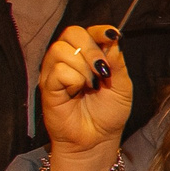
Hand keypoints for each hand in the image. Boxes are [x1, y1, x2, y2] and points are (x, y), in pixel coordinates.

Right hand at [40, 25, 131, 170]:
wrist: (98, 139)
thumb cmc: (109, 112)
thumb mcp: (123, 85)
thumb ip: (117, 61)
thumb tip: (113, 39)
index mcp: (87, 55)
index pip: (87, 31)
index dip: (99, 31)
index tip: (112, 37)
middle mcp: (68, 59)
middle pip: (71, 33)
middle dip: (92, 49)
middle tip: (103, 71)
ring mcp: (54, 71)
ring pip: (62, 50)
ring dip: (83, 66)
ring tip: (90, 86)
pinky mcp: (47, 86)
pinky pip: (58, 70)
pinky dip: (73, 80)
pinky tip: (76, 92)